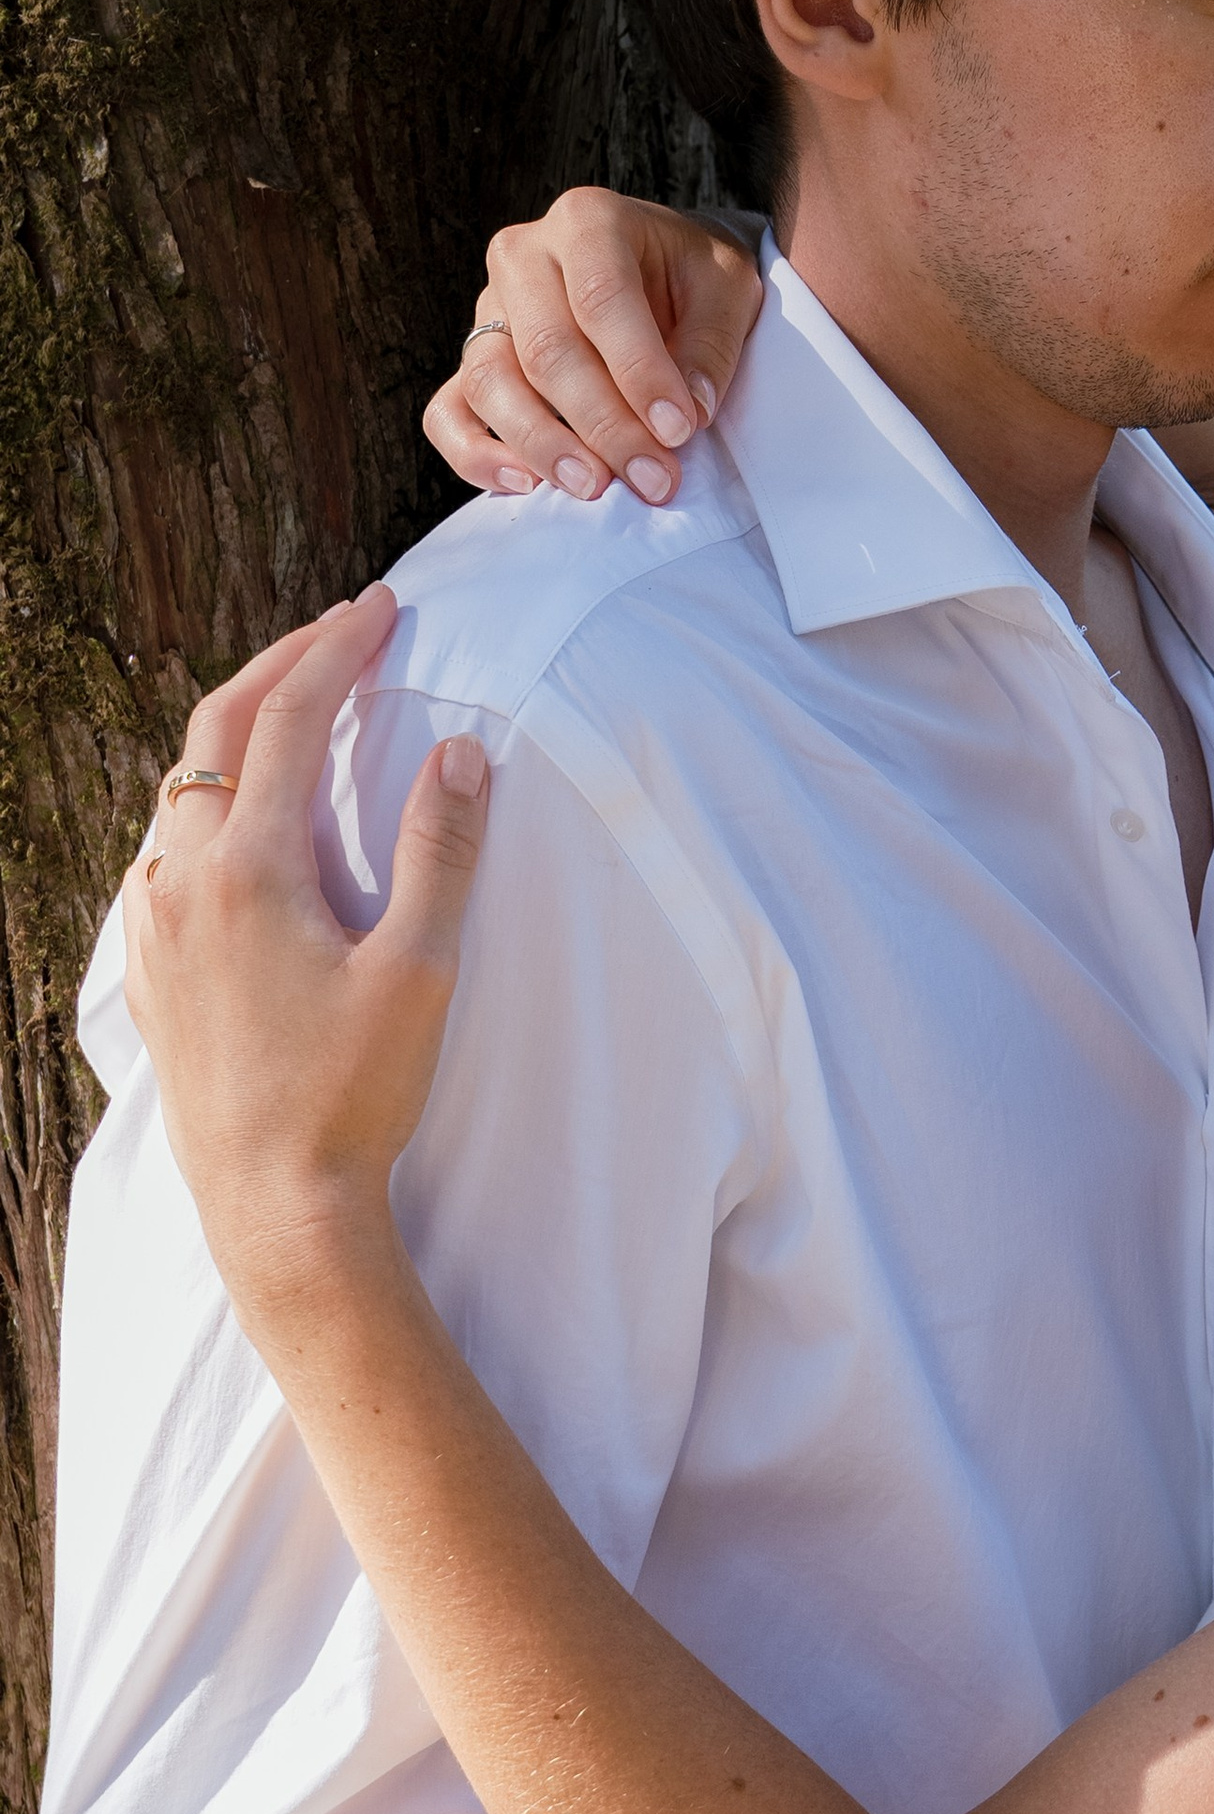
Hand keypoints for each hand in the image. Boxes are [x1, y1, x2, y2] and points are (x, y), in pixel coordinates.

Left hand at [122, 586, 488, 1294]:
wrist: (274, 1205)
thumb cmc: (354, 1094)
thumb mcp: (421, 970)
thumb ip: (439, 850)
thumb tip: (461, 750)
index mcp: (250, 867)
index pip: (290, 718)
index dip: (338, 649)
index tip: (382, 608)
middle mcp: (183, 880)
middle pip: (217, 729)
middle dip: (280, 664)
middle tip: (340, 631)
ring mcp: (155, 924)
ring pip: (182, 787)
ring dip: (240, 730)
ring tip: (299, 710)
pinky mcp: (152, 967)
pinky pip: (167, 848)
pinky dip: (212, 798)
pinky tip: (248, 822)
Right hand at [422, 191, 763, 504]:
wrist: (659, 267)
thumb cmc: (692, 275)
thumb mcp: (727, 289)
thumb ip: (710, 347)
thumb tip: (687, 414)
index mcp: (587, 221)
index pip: (601, 299)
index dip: (639, 372)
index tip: (677, 430)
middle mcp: (523, 256)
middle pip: (547, 349)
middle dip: (603, 424)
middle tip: (653, 479)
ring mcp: (490, 309)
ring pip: (490, 381)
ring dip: (542, 444)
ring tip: (594, 487)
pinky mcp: (474, 360)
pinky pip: (448, 413)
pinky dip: (475, 455)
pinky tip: (527, 485)